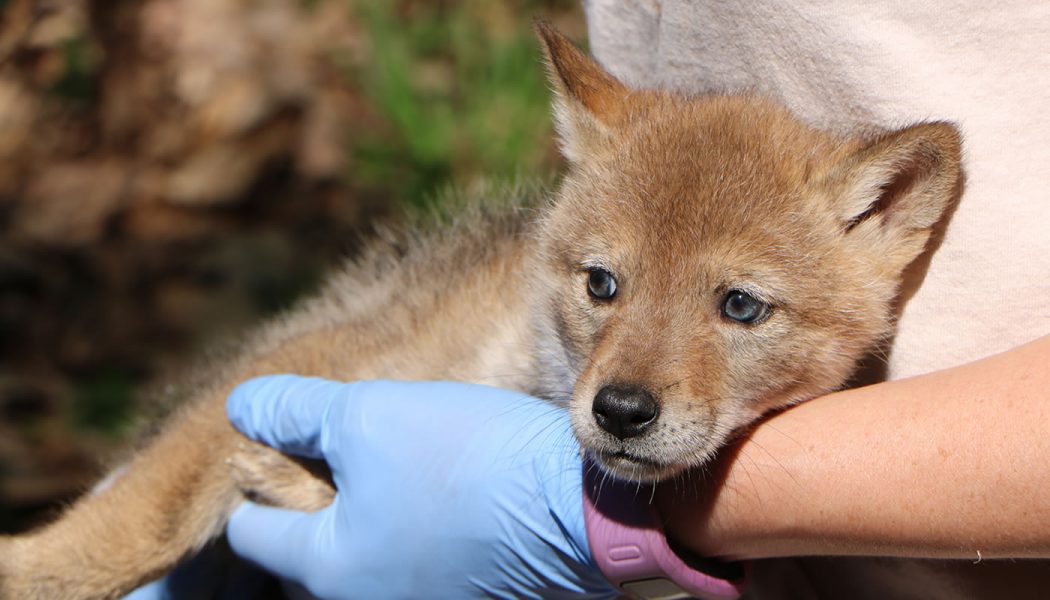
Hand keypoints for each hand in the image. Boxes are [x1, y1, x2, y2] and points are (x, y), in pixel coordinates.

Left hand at [224, 375, 618, 598]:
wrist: (574, 502)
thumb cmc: (464, 456)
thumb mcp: (368, 414)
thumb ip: (294, 412)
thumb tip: (242, 406)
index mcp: (328, 567)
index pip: (251, 533)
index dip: (257, 480)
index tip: (286, 443)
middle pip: (307, 555)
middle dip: (314, 503)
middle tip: (345, 451)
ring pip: (364, 560)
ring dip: (366, 517)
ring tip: (397, 466)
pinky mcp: (467, 597)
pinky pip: (414, 565)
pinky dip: (411, 533)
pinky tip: (441, 493)